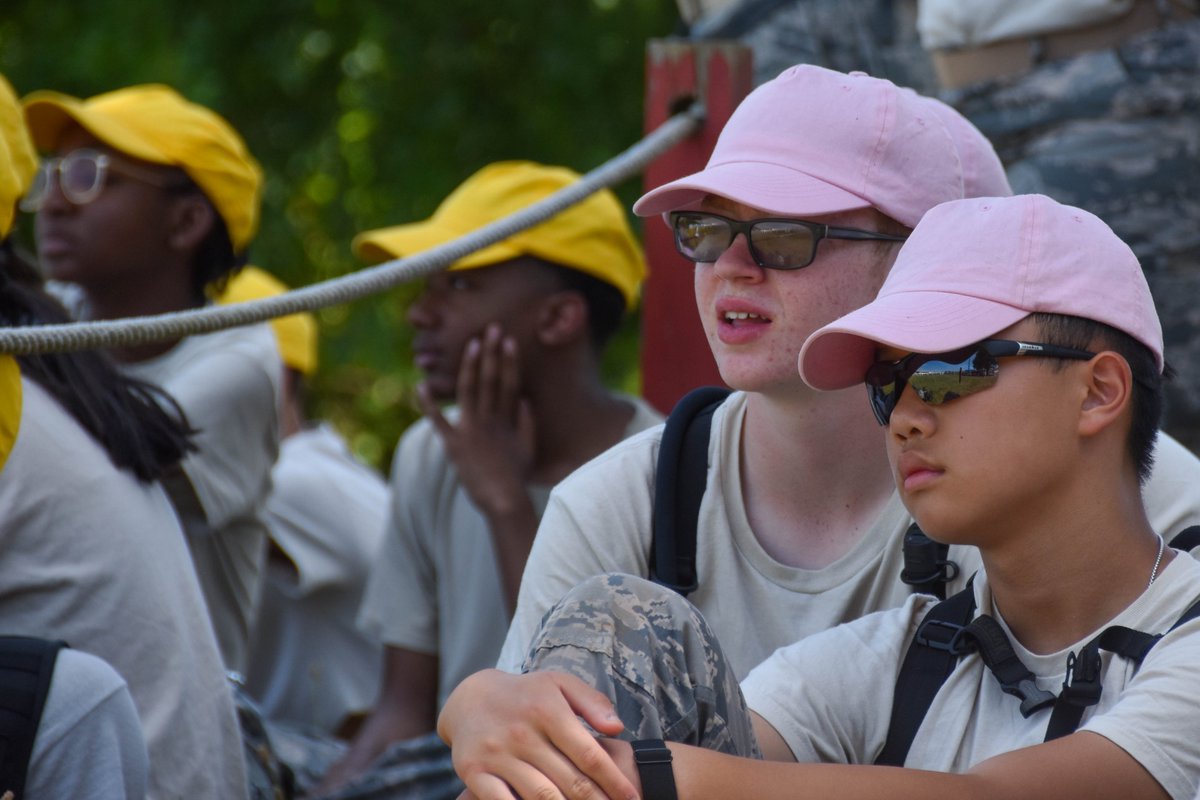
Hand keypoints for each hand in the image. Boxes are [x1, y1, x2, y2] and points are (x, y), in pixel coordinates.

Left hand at [418, 323, 535, 518]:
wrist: (504, 500)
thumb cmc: (516, 477)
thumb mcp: (528, 448)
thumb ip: (527, 421)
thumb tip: (526, 399)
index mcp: (508, 420)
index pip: (510, 383)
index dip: (510, 361)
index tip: (509, 340)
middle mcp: (490, 420)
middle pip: (491, 380)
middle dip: (492, 353)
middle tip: (492, 328)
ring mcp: (471, 430)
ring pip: (469, 391)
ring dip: (469, 365)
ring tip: (471, 344)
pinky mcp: (454, 444)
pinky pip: (438, 420)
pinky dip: (428, 404)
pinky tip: (420, 386)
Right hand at [438, 669, 635, 799]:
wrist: (470, 698)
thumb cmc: (526, 694)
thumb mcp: (559, 683)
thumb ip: (592, 702)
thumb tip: (618, 729)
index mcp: (547, 710)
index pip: (589, 755)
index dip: (614, 781)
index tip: (632, 798)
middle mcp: (522, 733)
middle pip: (570, 781)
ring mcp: (497, 754)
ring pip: (542, 797)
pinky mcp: (475, 771)